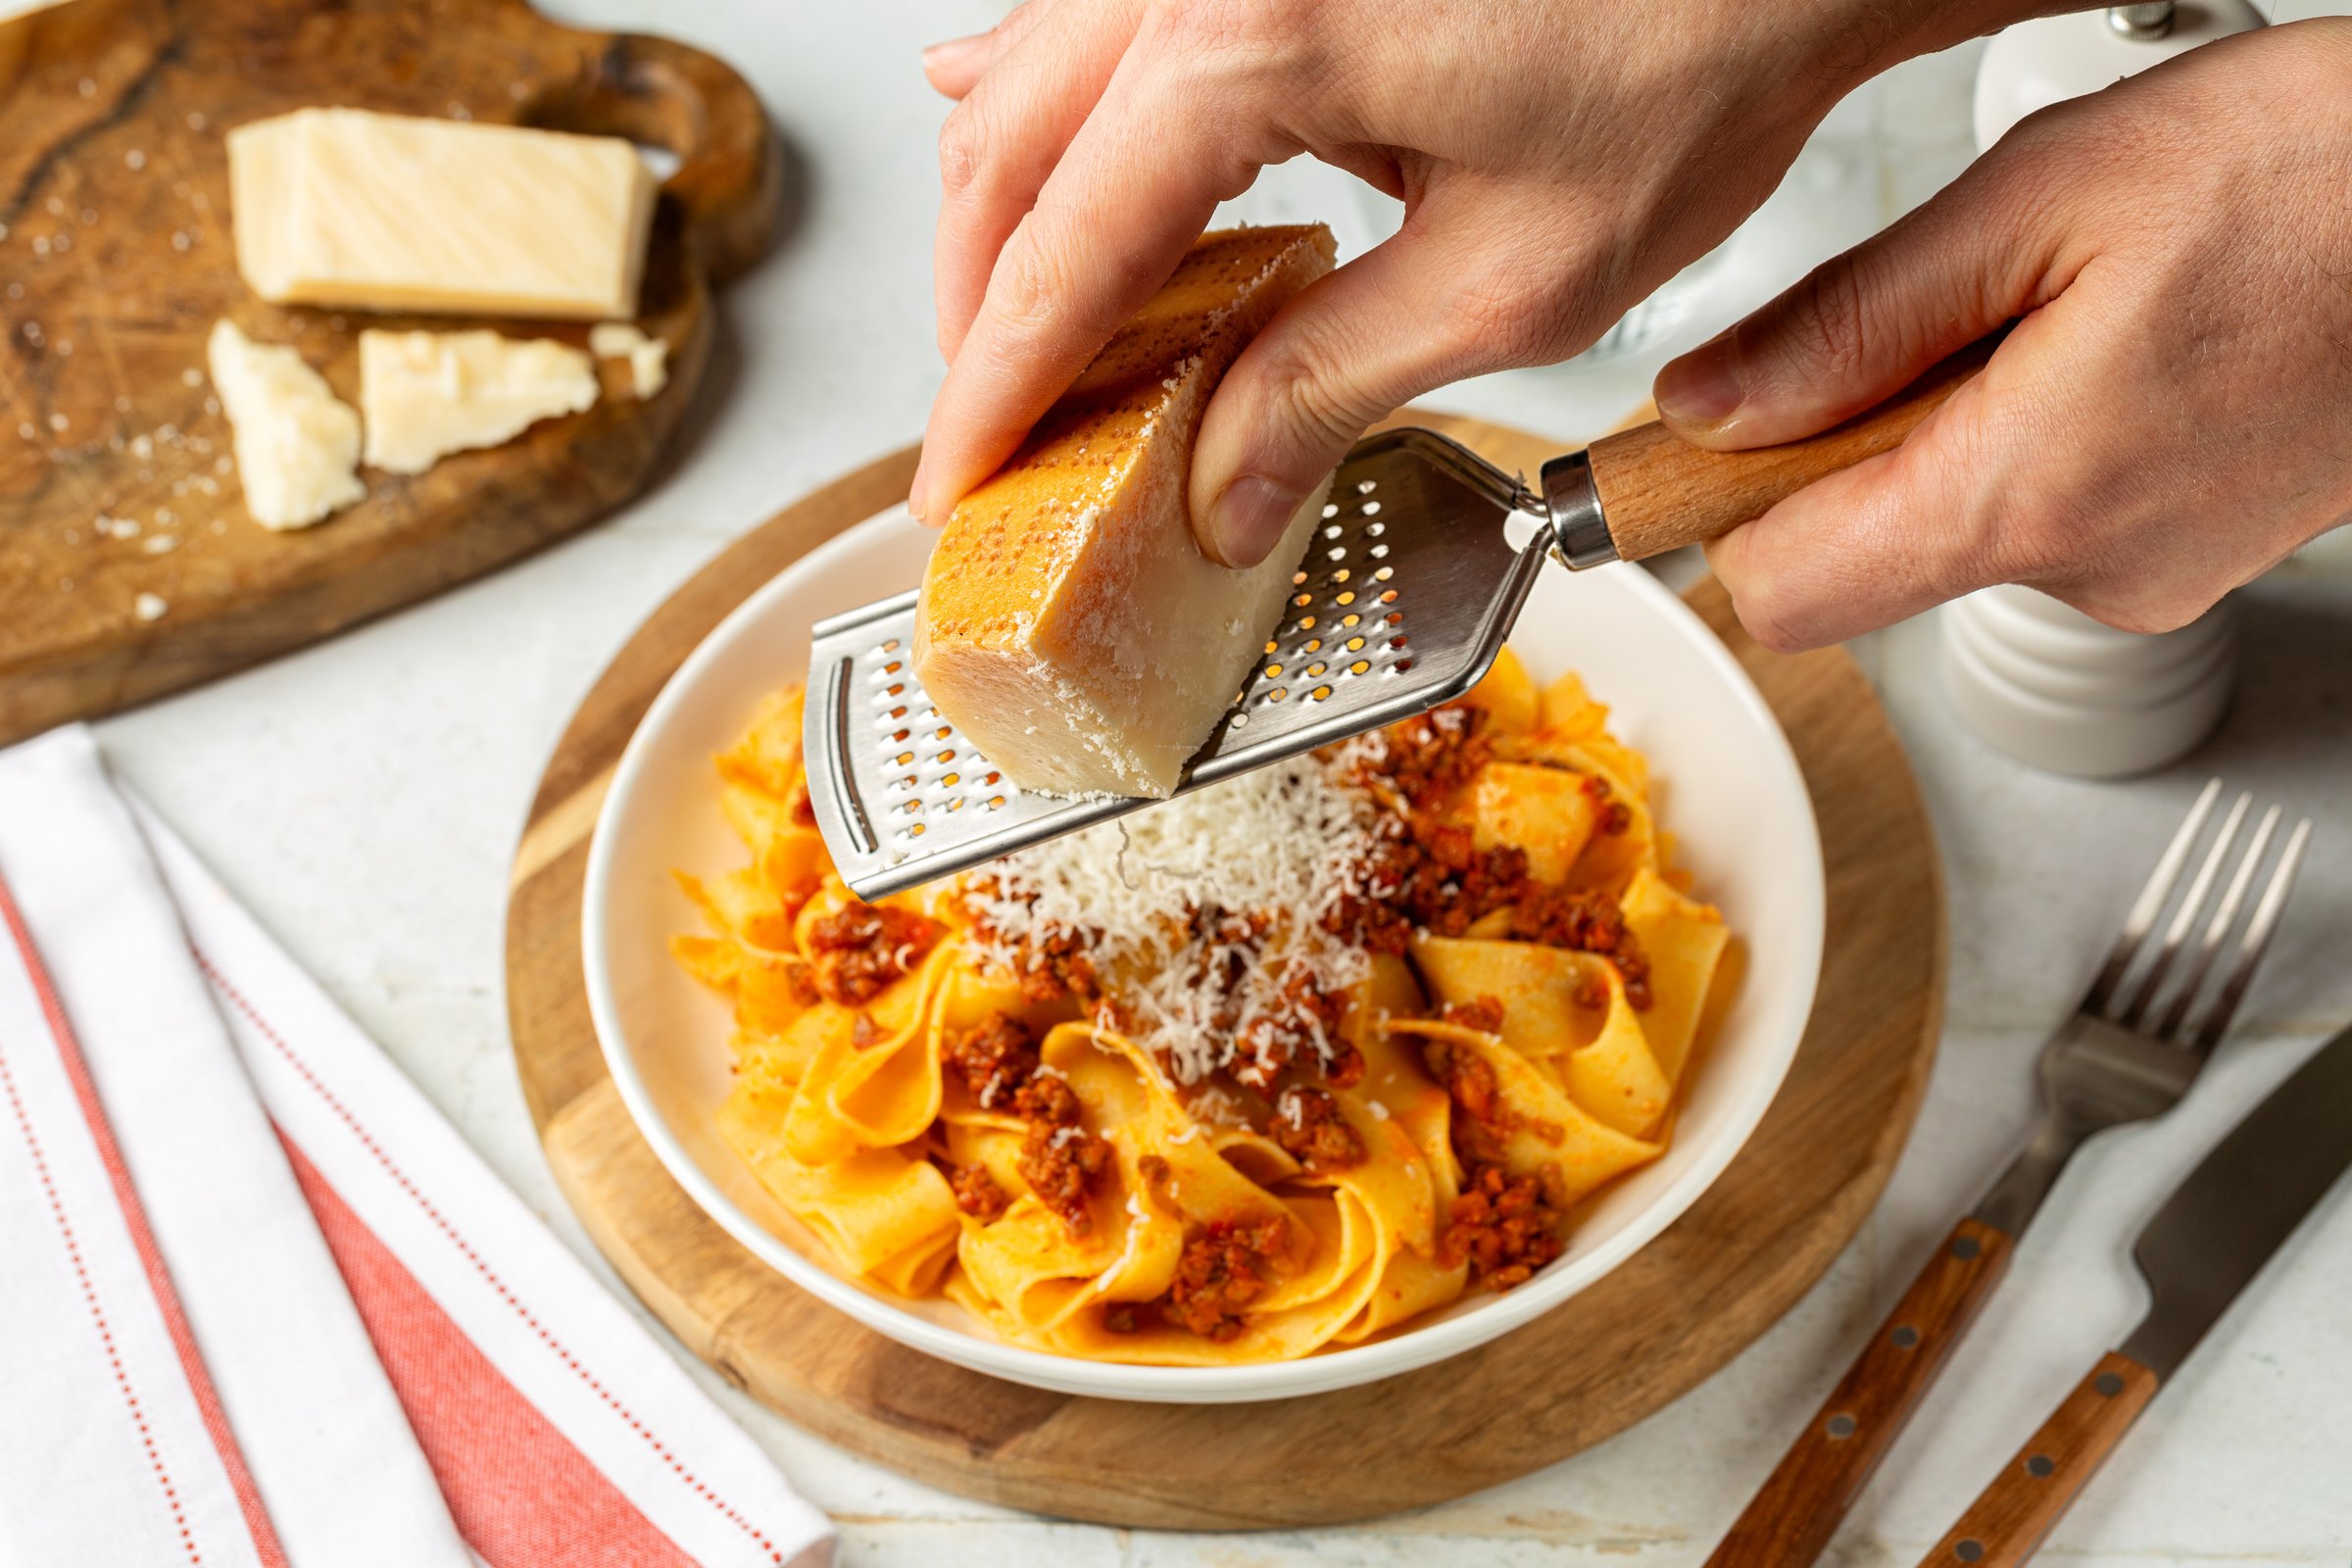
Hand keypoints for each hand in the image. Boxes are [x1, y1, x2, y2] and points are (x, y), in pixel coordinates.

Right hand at [912, 0, 2008, 563]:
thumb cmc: (1697, 48)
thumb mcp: (1513, 277)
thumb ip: (1332, 386)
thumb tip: (1219, 488)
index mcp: (1251, 37)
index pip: (1058, 253)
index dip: (994, 391)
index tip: (962, 485)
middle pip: (1001, 150)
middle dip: (978, 308)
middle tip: (999, 432)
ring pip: (1027, 75)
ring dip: (1013, 218)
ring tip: (1032, 344)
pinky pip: (1098, 25)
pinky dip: (1064, 124)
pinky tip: (1053, 169)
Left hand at [1655, 20, 2351, 650]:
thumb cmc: (2323, 173)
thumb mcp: (2044, 199)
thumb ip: (1851, 323)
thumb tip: (1708, 406)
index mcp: (2025, 494)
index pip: (1783, 594)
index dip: (1726, 512)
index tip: (1720, 435)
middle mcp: (2088, 569)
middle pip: (1861, 563)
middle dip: (1850, 451)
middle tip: (1930, 321)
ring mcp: (2150, 572)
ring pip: (1961, 528)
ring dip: (1960, 428)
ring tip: (2065, 311)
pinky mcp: (2196, 551)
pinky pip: (2055, 514)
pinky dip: (2045, 435)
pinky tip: (2120, 342)